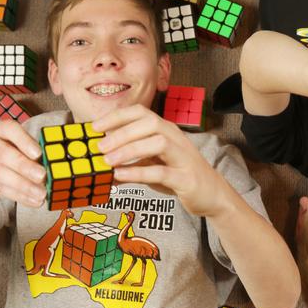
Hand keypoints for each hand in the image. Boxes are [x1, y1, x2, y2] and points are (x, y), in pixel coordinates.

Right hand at [0, 120, 46, 210]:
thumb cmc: (4, 161)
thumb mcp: (16, 151)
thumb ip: (32, 155)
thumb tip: (53, 167)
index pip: (10, 129)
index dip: (24, 141)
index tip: (38, 154)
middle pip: (4, 153)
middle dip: (25, 166)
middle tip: (43, 176)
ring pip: (1, 173)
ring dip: (24, 185)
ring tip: (42, 194)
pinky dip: (19, 195)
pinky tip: (33, 201)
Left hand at [92, 105, 225, 216]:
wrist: (212, 195)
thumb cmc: (180, 176)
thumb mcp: (153, 165)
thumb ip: (131, 162)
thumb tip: (102, 166)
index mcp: (166, 131)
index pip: (141, 112)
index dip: (117, 116)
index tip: (95, 127)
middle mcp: (175, 138)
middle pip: (149, 123)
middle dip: (121, 132)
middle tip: (100, 147)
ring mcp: (182, 157)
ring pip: (157, 143)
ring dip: (129, 150)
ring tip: (108, 161)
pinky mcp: (185, 178)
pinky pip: (161, 171)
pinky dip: (138, 172)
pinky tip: (121, 176)